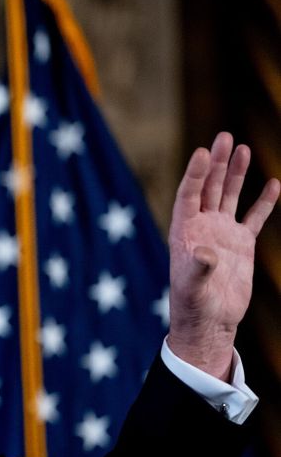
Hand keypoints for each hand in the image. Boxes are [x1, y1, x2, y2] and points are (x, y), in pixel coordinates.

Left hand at [167, 132, 278, 380]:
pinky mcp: (240, 244)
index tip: (202, 152)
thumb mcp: (193, 286)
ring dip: (236, 173)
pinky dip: (263, 201)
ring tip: (242, 148)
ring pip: (230, 196)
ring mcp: (222, 233)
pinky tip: (273, 183)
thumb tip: (205, 252)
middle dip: (217, 163)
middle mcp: (202, 226)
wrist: (210, 320)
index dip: (196, 174)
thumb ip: (198, 268)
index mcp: (184, 231)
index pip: (189, 195)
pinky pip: (254, 217)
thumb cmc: (194, 304)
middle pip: (210, 187)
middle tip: (225, 136)